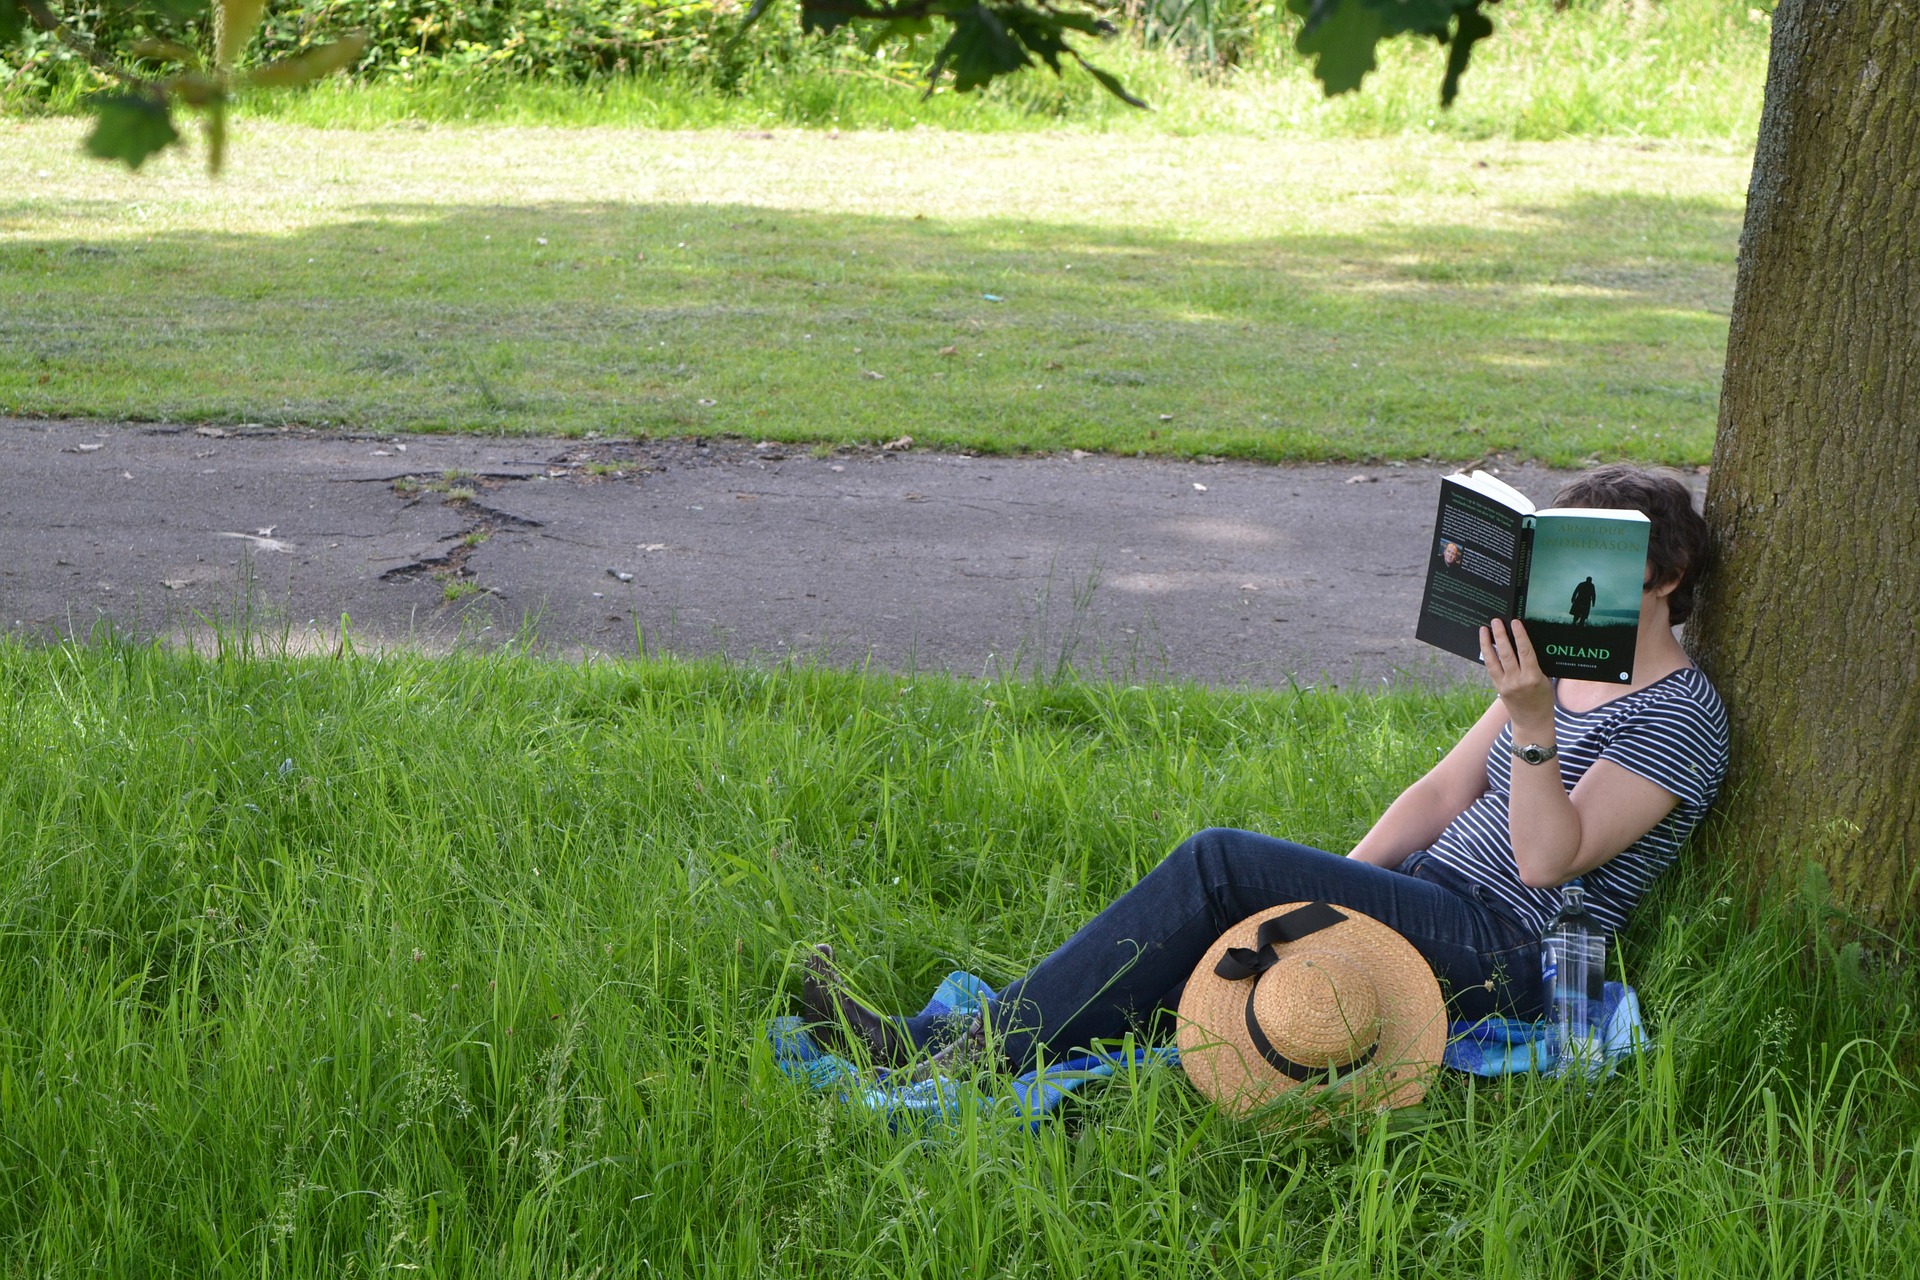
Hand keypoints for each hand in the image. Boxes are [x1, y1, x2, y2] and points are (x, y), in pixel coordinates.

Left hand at [1481, 618, 1554, 739]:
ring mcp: (1506, 685)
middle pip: (1507, 654)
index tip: (1515, 622)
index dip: (1520, 636)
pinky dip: (1487, 655)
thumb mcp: (1546, 680)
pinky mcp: (1498, 687)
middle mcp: (1518, 681)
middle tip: (1496, 620)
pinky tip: (1485, 645)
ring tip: (1485, 629)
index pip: (1526, 652)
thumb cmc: (1543, 698)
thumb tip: (1526, 642)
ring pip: (1494, 660)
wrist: (1533, 721)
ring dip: (1488, 643)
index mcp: (1533, 677)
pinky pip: (1491, 668)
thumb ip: (1536, 663)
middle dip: (1500, 636)